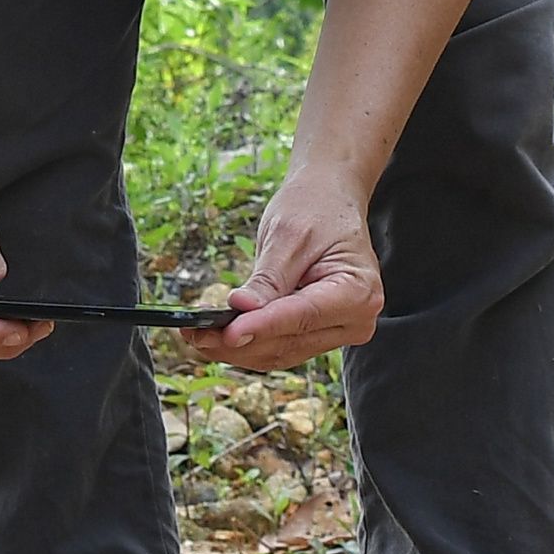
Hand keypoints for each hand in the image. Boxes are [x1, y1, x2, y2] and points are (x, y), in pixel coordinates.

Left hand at [185, 173, 385, 370]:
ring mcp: (338, 331)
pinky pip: (280, 347)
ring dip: (236, 349)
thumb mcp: (289, 236)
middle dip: (238, 341)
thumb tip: (241, 311)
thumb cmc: (316, 209)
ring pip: (280, 352)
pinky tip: (215, 335)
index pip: (303, 316)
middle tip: (194, 333)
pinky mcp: (318, 334)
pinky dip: (246, 343)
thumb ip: (268, 279)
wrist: (330, 200)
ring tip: (195, 335)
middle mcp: (356, 320)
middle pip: (289, 342)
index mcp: (359, 292)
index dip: (262, 326)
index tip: (227, 332)